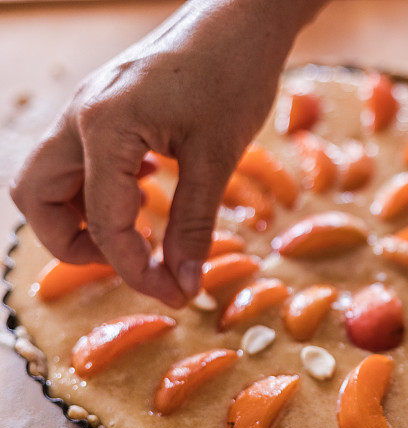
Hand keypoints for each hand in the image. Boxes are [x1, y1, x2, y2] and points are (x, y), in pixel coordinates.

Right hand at [10, 0, 323, 306]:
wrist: (243, 18)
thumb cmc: (235, 75)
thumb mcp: (218, 157)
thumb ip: (194, 223)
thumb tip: (184, 283)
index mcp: (104, 125)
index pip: (102, 220)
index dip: (136, 269)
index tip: (176, 294)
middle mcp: (80, 114)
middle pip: (37, 195)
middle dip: (74, 242)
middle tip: (131, 260)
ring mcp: (87, 106)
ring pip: (51, 175)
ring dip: (83, 214)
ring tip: (137, 232)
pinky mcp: (105, 104)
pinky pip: (79, 155)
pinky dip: (100, 185)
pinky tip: (146, 189)